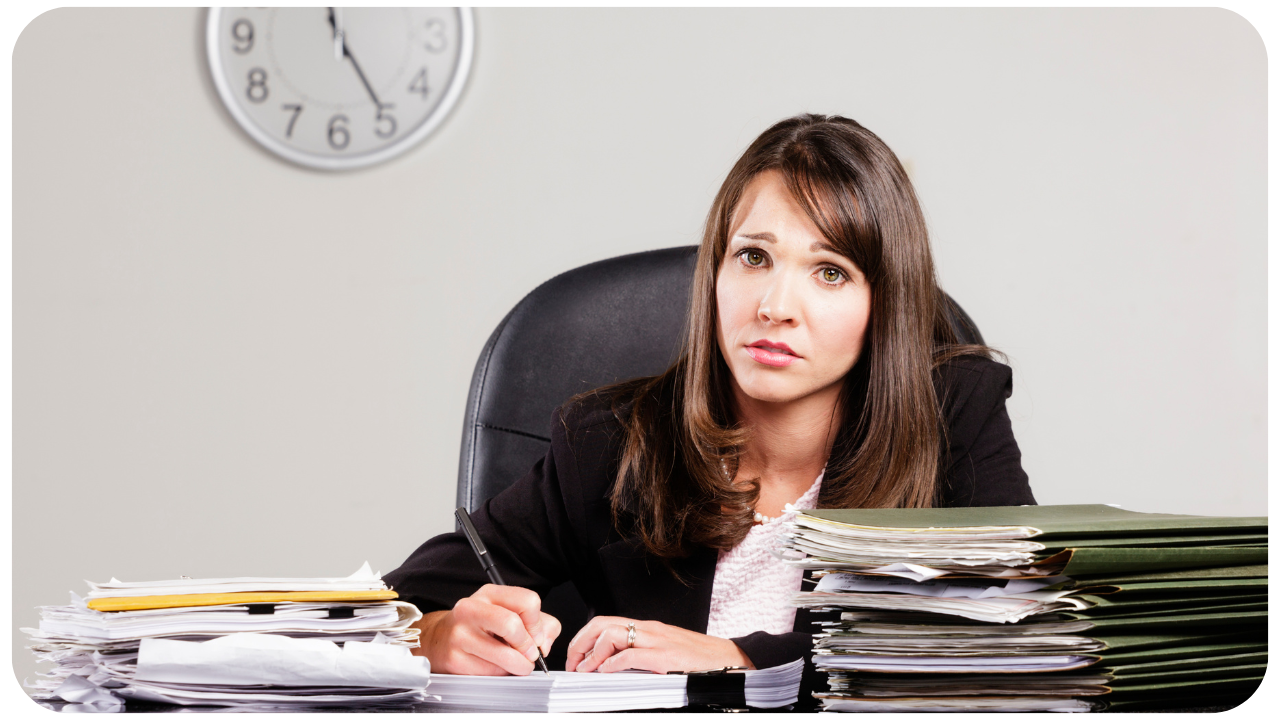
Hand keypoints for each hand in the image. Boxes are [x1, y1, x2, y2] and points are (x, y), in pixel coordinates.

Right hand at [411, 585, 560, 675]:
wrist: (439, 639)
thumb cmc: (480, 627)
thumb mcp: (508, 613)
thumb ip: (538, 624)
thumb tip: (545, 643)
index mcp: (489, 594)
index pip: (528, 601)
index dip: (537, 624)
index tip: (536, 636)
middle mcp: (471, 609)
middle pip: (513, 625)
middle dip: (528, 646)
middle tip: (530, 654)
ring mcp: (460, 634)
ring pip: (505, 656)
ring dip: (520, 666)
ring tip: (518, 664)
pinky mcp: (455, 659)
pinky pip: (491, 672)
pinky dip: (501, 674)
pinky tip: (495, 666)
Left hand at [565, 616, 753, 673]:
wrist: (730, 661)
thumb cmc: (700, 660)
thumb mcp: (666, 652)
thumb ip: (643, 655)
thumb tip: (614, 668)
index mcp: (648, 628)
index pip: (607, 622)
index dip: (584, 637)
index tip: (576, 656)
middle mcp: (650, 630)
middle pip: (603, 624)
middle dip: (580, 642)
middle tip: (573, 663)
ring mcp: (657, 641)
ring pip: (613, 634)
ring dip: (592, 653)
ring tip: (585, 670)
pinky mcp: (666, 657)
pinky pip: (630, 655)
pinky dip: (612, 663)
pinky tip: (606, 673)